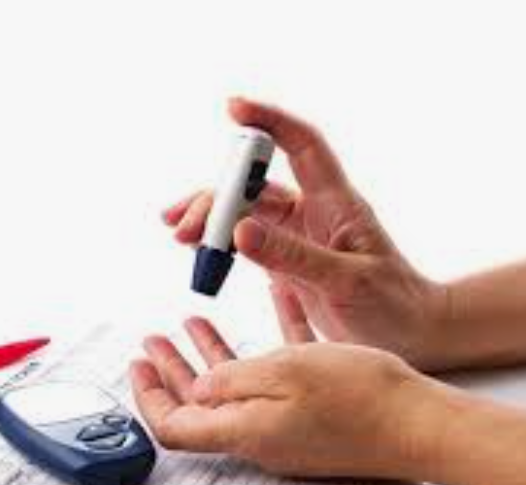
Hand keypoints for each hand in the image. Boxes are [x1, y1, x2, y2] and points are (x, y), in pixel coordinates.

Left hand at [130, 317, 445, 479]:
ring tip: (194, 322)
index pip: (173, 423)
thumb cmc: (360, 398)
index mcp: (245, 426)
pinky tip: (269, 306)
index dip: (149, 395)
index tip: (138, 364)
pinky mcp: (312, 409)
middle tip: (155, 342)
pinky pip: (277, 372)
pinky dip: (264, 340)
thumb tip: (201, 386)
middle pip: (199, 400)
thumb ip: (233, 380)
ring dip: (211, 352)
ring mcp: (286, 421)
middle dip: (173, 367)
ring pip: (235, 384)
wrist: (420, 422)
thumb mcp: (284, 373)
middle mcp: (260, 430)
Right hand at [164, 97, 450, 369]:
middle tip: (185, 225)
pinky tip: (199, 248)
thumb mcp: (347, 281)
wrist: (409, 332)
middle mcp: (313, 210)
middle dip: (217, 196)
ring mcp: (297, 233)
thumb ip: (294, 257)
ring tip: (181, 236)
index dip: (270, 121)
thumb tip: (238, 230)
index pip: (302, 145)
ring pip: (244, 211)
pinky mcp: (286, 258)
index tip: (233, 108)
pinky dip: (220, 242)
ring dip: (212, 219)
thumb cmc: (392, 303)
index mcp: (336, 202)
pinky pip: (245, 239)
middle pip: (255, 184)